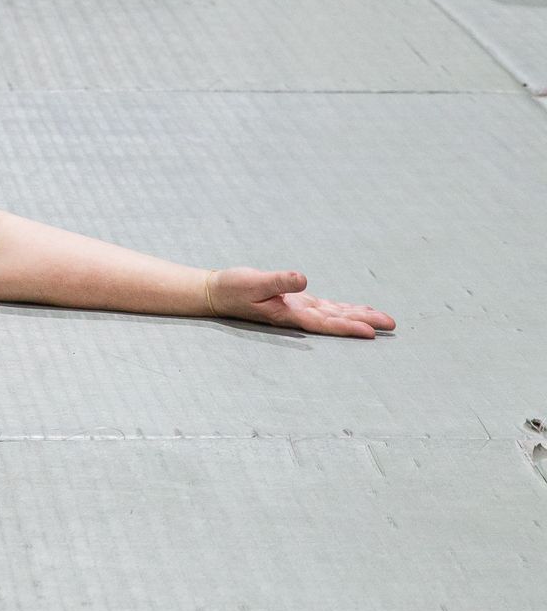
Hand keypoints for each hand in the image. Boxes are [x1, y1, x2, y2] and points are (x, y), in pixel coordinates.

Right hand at [204, 267, 394, 340]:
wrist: (219, 292)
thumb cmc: (233, 288)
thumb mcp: (253, 282)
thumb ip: (278, 280)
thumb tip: (304, 279)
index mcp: (289, 314)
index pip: (325, 322)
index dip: (348, 327)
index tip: (371, 332)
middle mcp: (299, 315)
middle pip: (337, 321)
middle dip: (364, 322)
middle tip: (391, 324)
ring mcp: (299, 309)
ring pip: (335, 315)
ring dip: (358, 317)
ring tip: (383, 321)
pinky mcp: (296, 302)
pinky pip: (326, 308)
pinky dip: (344, 310)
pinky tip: (356, 311)